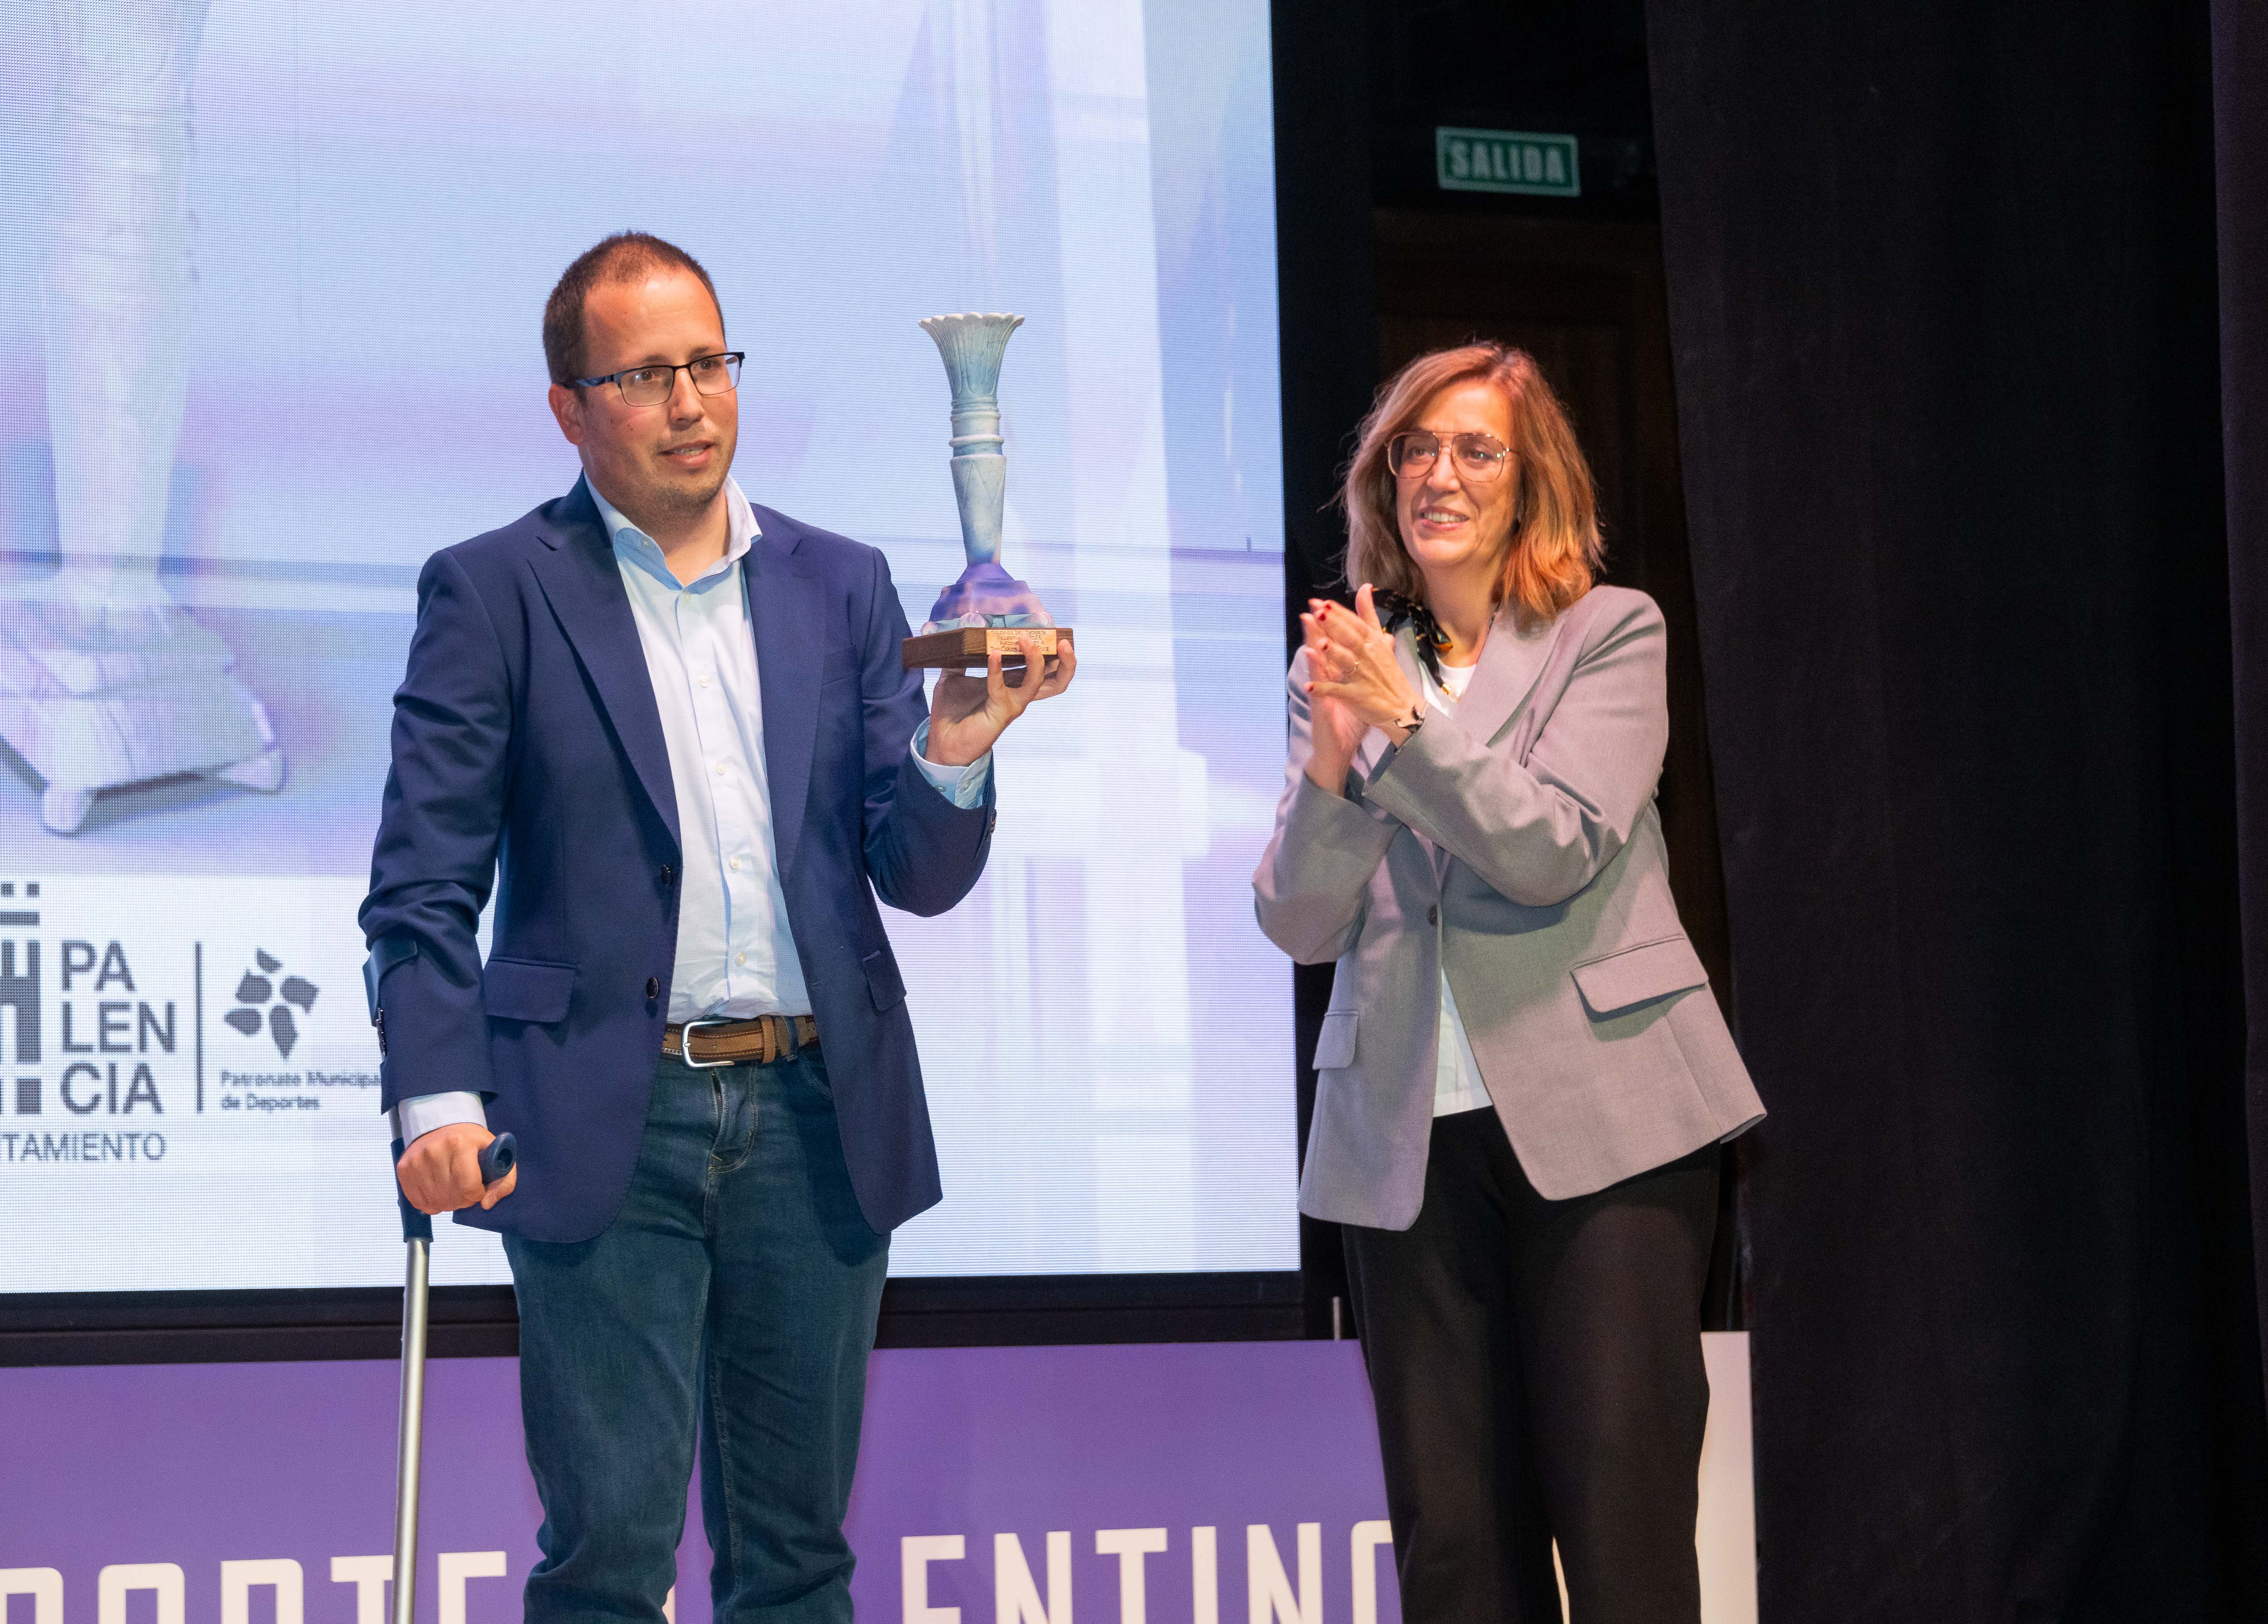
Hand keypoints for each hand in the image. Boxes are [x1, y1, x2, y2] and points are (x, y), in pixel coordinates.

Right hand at [396, 1121, 516, 1214]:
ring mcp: (416, 1160)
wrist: (442, 1125)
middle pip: (452, 1197)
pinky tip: (439, 1191)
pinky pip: (418, 1202)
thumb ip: (504, 1182)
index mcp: (459, 1143)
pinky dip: (431, 1203)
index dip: (477, 1195)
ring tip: (453, 1189)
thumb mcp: (496, 1154)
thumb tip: (486, 1205)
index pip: (469, 1187)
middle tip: (466, 1189)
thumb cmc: (471, 1142)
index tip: (478, 1188)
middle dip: (463, 1200)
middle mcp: (434, 1150)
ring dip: (448, 1203)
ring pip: (435, 1202)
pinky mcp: (404, 1169)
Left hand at [925, 633, 1077, 765]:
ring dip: (1036, 660)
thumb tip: (956, 634)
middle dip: (1066, 661)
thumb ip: (960, 657)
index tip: (1050, 629)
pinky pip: (1002, 688)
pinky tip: (992, 654)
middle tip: (1062, 642)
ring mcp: (1013, 703)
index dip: (1054, 650)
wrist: (943, 739)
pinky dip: (997, 669)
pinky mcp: (1001, 712)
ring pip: (1039, 683)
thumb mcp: (955, 676)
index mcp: (1015, 683)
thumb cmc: (953, 710)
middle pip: (1058, 680)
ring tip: (1027, 640)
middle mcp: (1020, 693)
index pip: (1046, 666)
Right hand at [1298, 611, 1369, 796]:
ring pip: (1316, 662)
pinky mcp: (1320, 703)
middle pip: (1324, 648)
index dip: (1337, 626)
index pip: (1337, 645)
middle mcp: (1327, 679)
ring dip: (1311, 640)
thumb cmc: (1349, 721)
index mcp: (1338, 674)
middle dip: (1321, 625)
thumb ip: (1368, 669)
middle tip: (1316, 603)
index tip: (1335, 603)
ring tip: (1307, 619)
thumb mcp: (1361, 692)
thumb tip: (1383, 646)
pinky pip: (1316, 684)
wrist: (1339, 748)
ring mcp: (1321, 690)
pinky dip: (1314, 669)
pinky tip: (1310, 655)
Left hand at [1306, 586, 1422, 739]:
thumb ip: (1369, 615)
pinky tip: (1309, 687)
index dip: (1339, 613)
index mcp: (1372, 642)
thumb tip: (1365, 587)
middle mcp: (1367, 657)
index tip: (1322, 602)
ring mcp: (1362, 677)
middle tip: (1318, 612)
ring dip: (1333, 653)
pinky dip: (1324, 690)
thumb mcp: (1380, 640)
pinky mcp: (1357, 697)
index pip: (1355, 624)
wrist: (1402, 707)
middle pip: (1350, 638)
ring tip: (1320, 643)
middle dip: (1335, 625)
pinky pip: (1338, 692)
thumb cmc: (1388, 672)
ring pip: (1346, 662)